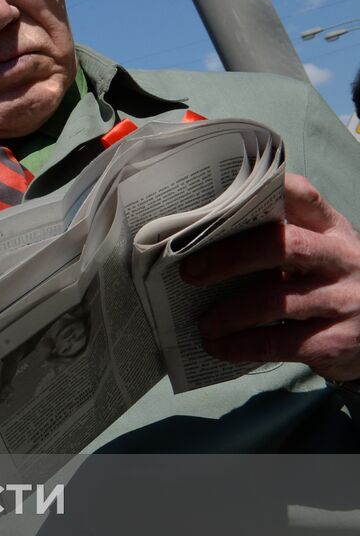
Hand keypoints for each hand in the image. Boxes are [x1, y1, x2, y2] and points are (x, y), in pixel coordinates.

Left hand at [182, 173, 359, 379]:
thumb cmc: (328, 285)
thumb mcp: (317, 256)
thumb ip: (279, 241)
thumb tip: (200, 241)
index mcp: (332, 230)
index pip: (305, 197)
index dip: (271, 189)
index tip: (229, 192)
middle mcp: (343, 259)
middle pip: (284, 246)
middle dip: (229, 258)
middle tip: (190, 272)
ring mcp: (344, 301)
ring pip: (276, 301)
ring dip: (228, 314)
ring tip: (203, 323)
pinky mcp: (338, 341)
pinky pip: (280, 343)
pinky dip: (241, 346)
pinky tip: (219, 347)